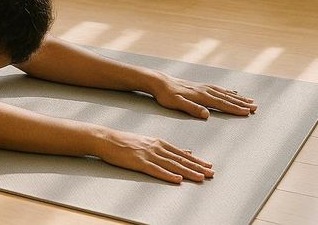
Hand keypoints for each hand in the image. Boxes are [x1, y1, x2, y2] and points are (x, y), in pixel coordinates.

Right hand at [97, 129, 213, 182]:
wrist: (107, 139)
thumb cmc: (126, 142)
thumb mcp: (149, 141)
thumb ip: (167, 148)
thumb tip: (187, 151)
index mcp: (159, 143)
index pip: (182, 153)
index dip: (196, 161)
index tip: (209, 166)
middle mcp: (156, 148)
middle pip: (180, 159)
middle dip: (197, 167)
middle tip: (211, 173)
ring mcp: (148, 155)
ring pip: (171, 165)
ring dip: (187, 172)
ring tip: (200, 178)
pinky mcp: (139, 162)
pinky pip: (156, 170)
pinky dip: (167, 175)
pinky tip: (177, 179)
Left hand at [150, 74, 256, 117]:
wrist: (159, 81)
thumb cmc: (166, 95)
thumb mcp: (176, 103)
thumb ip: (191, 109)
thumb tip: (207, 115)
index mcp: (200, 96)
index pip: (221, 104)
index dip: (234, 108)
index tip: (247, 112)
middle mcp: (204, 90)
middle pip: (226, 97)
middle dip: (241, 103)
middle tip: (255, 107)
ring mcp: (203, 87)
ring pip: (224, 92)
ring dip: (237, 97)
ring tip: (249, 100)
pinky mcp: (199, 86)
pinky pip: (218, 88)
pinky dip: (227, 91)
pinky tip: (232, 91)